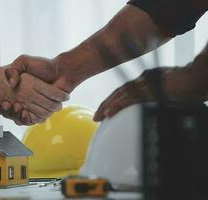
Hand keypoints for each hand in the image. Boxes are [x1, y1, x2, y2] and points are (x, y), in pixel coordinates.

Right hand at [0, 67, 68, 124]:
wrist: (61, 71)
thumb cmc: (43, 65)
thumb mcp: (23, 61)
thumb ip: (13, 69)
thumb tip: (10, 84)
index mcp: (19, 91)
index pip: (4, 104)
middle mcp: (26, 101)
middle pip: (10, 113)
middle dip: (6, 112)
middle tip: (5, 104)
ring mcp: (35, 107)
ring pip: (20, 119)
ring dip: (15, 115)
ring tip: (16, 106)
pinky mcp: (44, 111)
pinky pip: (33, 120)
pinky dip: (27, 119)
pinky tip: (24, 111)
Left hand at [93, 67, 207, 120]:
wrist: (198, 78)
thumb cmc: (186, 85)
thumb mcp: (166, 91)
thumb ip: (155, 95)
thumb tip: (148, 105)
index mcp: (144, 80)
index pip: (124, 91)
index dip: (112, 101)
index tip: (104, 111)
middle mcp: (142, 80)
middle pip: (119, 93)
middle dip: (106, 105)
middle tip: (96, 116)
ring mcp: (145, 84)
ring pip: (121, 95)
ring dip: (108, 106)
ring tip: (99, 116)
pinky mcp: (149, 89)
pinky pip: (130, 98)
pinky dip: (118, 105)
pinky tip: (110, 112)